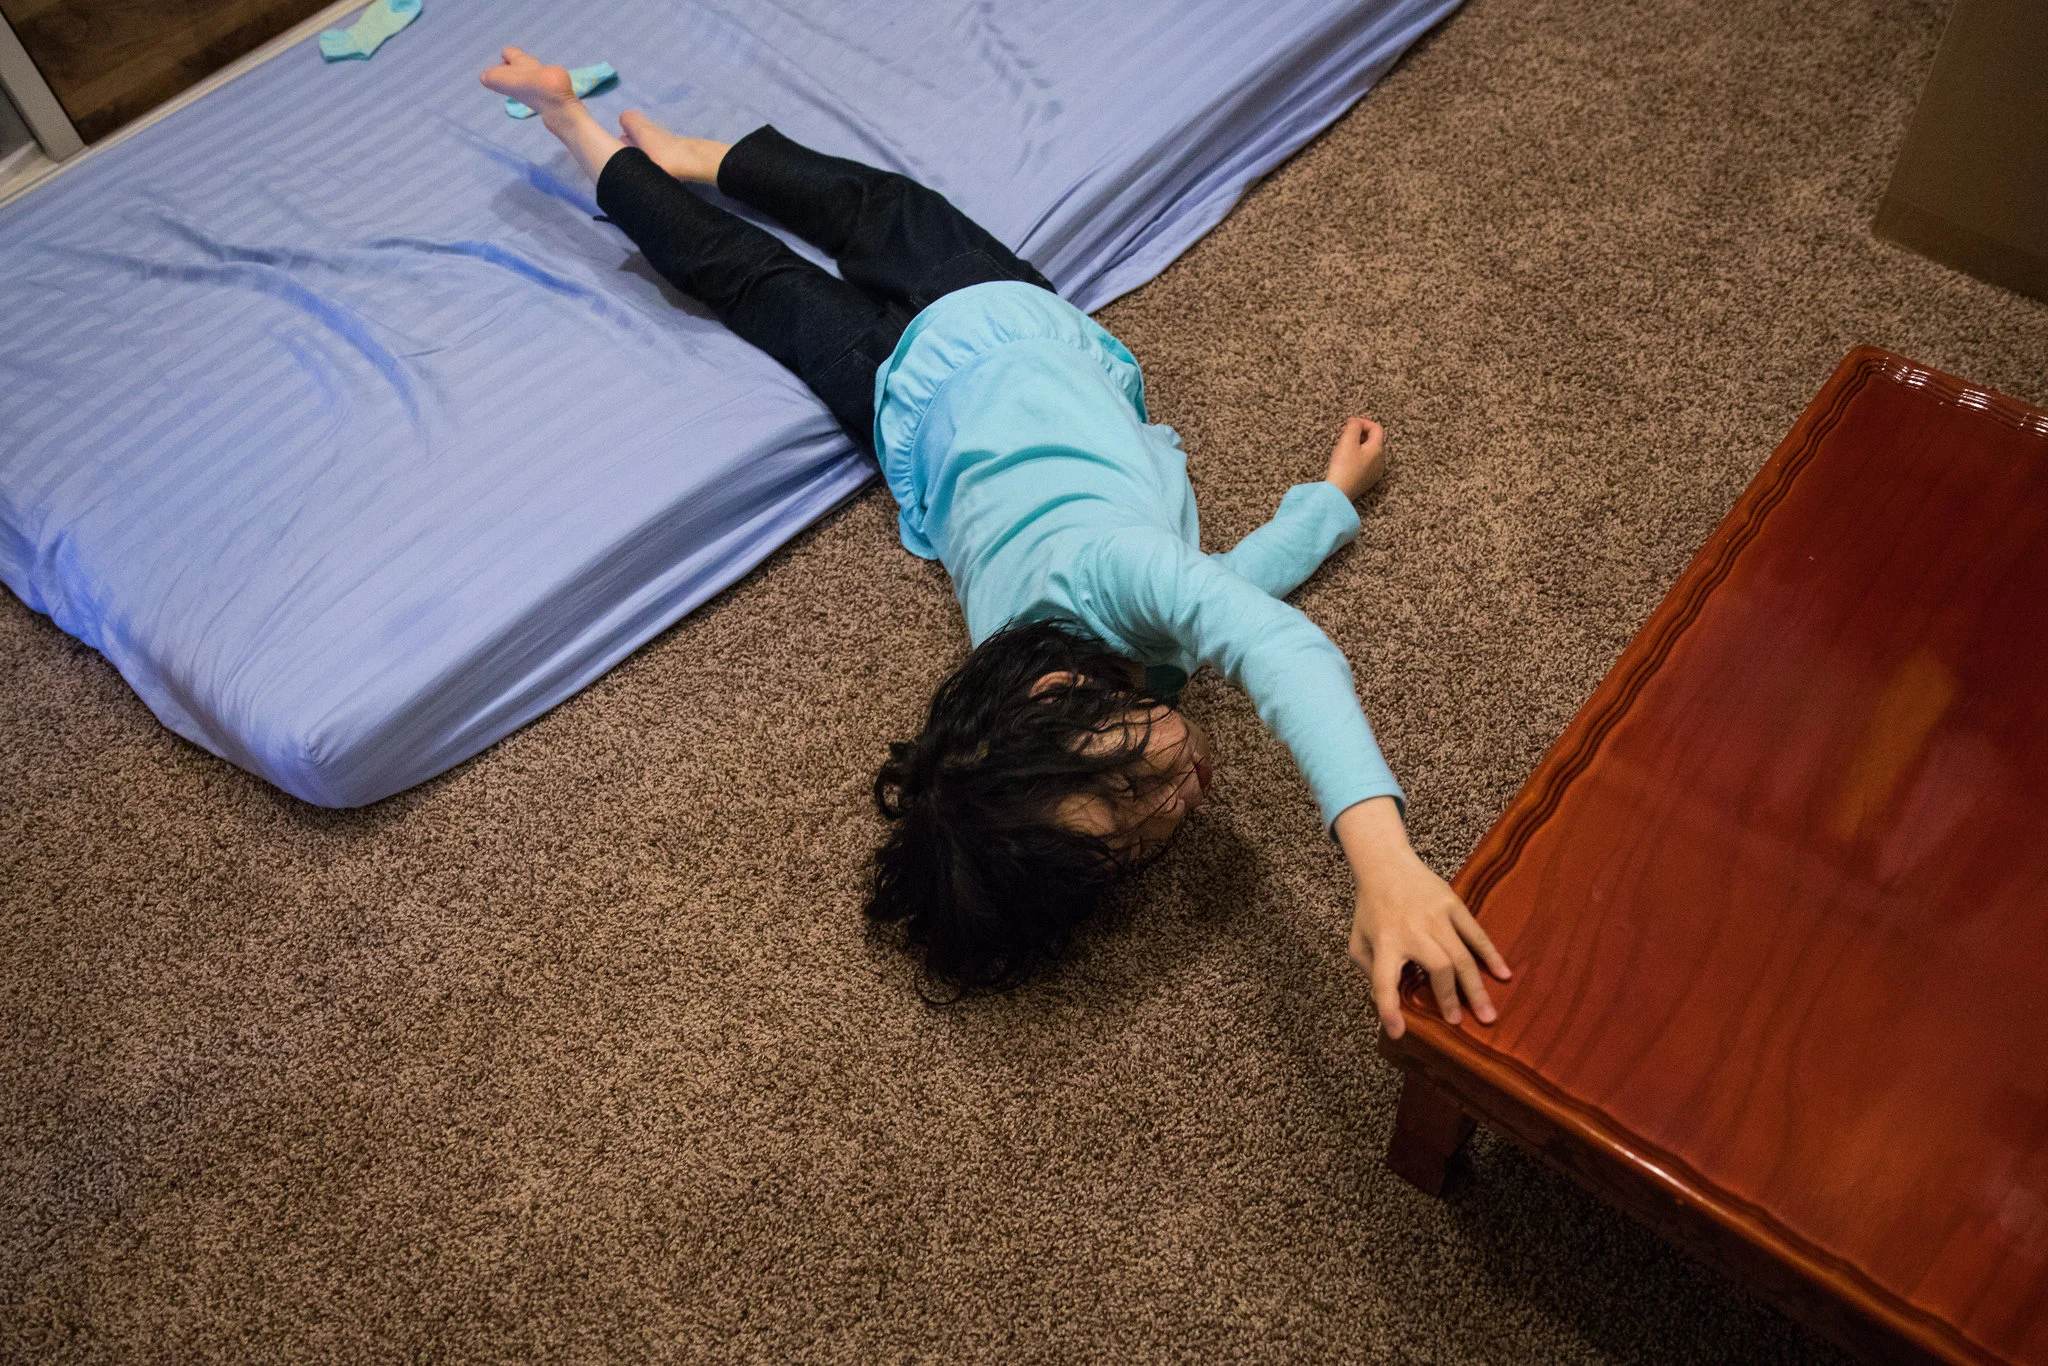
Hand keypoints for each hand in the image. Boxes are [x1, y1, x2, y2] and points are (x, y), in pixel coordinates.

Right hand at [1324, 417, 1387, 500]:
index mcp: (1378, 450)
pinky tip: (1345, 460)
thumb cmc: (1343, 467)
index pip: (1376, 428)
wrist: (1337, 493)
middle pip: (1373, 440)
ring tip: (1342, 447)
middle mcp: (1380, 461)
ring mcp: (1375, 472)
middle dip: (1359, 434)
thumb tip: (1356, 423)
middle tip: (1343, 434)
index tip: (1348, 423)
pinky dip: (1357, 456)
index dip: (1363, 422)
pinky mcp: (1367, 480)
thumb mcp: (1347, 441)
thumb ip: (1354, 426)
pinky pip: (1365, 462)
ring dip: (1357, 444)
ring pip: (1368, 451)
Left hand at [1334, 797, 1510, 1038]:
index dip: (1389, 1009)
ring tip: (1487, 1015)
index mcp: (1384, 942)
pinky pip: (1476, 933)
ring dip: (1475, 988)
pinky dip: (1491, 955)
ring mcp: (1435, 916)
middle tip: (1458, 1022)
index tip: (1398, 1032)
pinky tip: (1503, 975)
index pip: (1383, 981)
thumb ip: (1369, 971)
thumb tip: (1389, 1000)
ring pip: (1461, 956)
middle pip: (1438, 968)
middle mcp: (1412, 930)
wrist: (1386, 864)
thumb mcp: (1357, 940)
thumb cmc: (1371, 909)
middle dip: (1449, 998)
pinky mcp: (1452, 904)